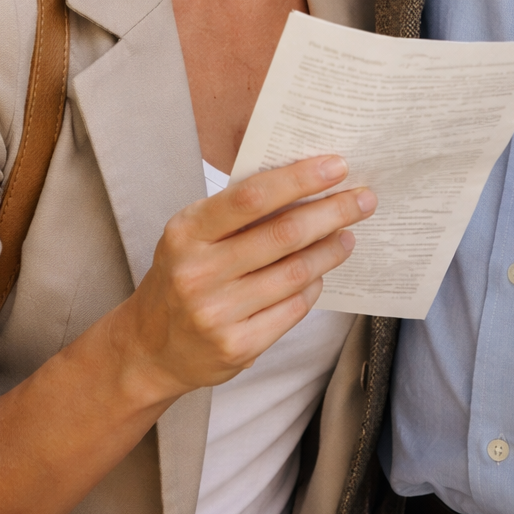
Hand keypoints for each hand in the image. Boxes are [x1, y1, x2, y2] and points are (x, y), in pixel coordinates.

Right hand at [0, 154, 376, 513]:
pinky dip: (311, 287)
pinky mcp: (236, 348)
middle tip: (363, 199)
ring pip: (295, 274)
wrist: (149, 347)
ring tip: (348, 234)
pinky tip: (319, 273)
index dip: (299, 179)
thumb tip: (305, 179)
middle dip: (332, 212)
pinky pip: (292, 310)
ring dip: (330, 250)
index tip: (337, 165)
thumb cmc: (182, 273)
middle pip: (284, 235)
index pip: (252, 196)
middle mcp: (199, 272)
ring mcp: (217, 314)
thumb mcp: (193, 234)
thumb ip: (237, 211)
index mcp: (187, 232)